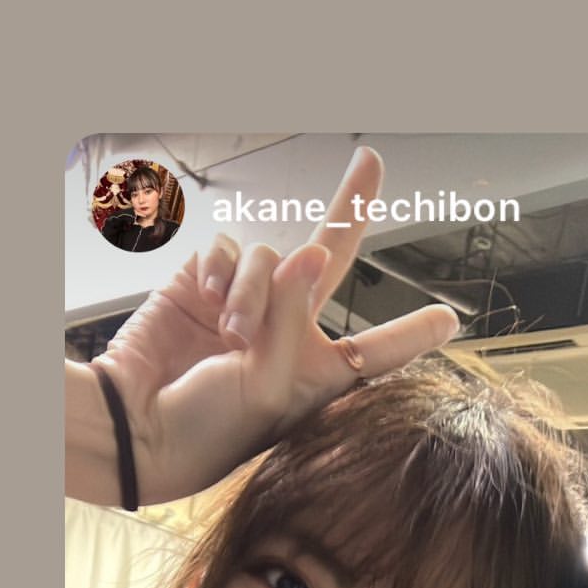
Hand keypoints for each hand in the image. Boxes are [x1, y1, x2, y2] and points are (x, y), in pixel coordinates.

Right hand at [86, 147, 459, 503]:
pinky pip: (227, 252)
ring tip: (230, 332)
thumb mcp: (269, 386)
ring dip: (254, 291)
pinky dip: (219, 274)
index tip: (448, 320)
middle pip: (330, 258)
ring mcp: (246, 304)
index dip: (410, 335)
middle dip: (349, 208)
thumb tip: (310, 252)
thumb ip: (292, 317)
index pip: (374, 350)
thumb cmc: (212, 427)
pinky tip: (206, 304)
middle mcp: (287, 332)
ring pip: (271, 259)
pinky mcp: (202, 285)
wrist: (138, 426)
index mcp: (316, 374)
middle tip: (371, 160)